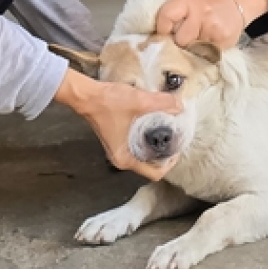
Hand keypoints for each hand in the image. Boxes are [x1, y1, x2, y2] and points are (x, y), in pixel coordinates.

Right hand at [56, 71, 180, 180]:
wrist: (87, 95)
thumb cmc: (107, 103)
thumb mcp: (139, 101)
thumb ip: (162, 103)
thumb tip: (179, 106)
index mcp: (126, 158)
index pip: (155, 173)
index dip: (170, 163)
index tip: (177, 148)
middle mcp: (122, 158)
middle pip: (151, 164)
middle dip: (165, 152)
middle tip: (175, 138)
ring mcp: (119, 150)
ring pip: (145, 155)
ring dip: (157, 144)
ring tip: (167, 131)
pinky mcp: (118, 140)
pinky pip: (138, 146)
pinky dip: (148, 138)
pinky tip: (154, 125)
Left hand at [155, 0, 247, 50]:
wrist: (240, 2)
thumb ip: (176, 4)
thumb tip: (158, 24)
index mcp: (191, 1)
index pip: (167, 15)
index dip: (162, 27)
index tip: (163, 31)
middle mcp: (202, 15)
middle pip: (179, 40)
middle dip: (179, 40)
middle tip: (184, 35)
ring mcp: (213, 31)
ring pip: (192, 50)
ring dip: (192, 47)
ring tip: (198, 38)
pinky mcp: (223, 44)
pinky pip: (205, 55)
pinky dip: (204, 52)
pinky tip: (208, 42)